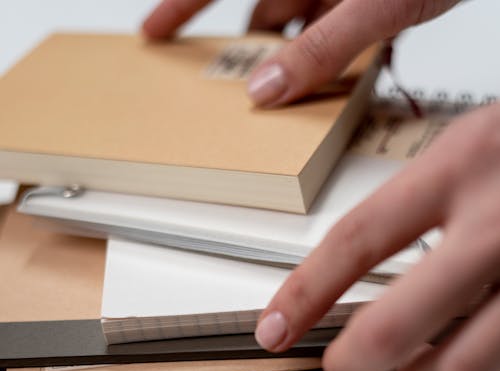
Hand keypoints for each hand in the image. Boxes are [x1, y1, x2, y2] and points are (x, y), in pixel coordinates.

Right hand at [143, 1, 459, 104]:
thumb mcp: (375, 5)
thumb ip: (319, 49)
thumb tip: (266, 91)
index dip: (179, 6)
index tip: (151, 34)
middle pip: (261, 9)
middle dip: (254, 51)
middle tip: (237, 93)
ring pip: (301, 21)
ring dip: (301, 57)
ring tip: (300, 95)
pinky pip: (335, 23)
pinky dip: (336, 49)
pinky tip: (346, 70)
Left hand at [254, 103, 499, 370]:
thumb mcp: (480, 146)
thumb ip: (431, 205)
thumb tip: (361, 278)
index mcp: (465, 162)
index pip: (356, 240)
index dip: (304, 293)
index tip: (275, 327)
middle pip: (400, 326)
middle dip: (357, 361)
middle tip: (343, 367)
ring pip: (466, 365)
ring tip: (417, 367)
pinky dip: (484, 363)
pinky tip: (478, 344)